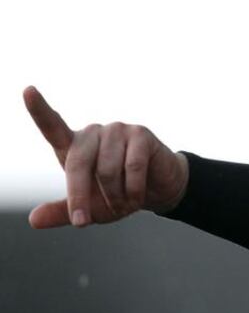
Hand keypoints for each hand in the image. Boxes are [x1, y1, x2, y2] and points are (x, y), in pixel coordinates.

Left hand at [23, 86, 189, 228]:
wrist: (157, 192)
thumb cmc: (119, 195)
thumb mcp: (89, 209)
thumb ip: (63, 212)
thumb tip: (34, 220)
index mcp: (75, 146)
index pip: (53, 126)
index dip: (39, 109)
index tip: (28, 91)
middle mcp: (93, 133)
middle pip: (78, 163)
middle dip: (80, 196)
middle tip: (84, 221)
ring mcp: (118, 131)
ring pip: (107, 170)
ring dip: (115, 196)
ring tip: (124, 203)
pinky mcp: (141, 134)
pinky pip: (133, 167)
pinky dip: (133, 190)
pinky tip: (137, 196)